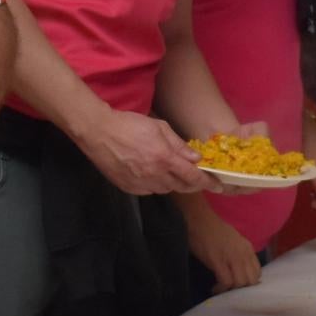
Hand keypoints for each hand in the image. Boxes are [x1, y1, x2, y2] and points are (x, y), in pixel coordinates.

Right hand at [75, 108, 203, 195]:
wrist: (98, 132)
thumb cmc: (129, 124)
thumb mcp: (159, 127)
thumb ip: (179, 145)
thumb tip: (196, 157)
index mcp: (164, 159)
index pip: (192, 177)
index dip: (207, 182)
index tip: (217, 185)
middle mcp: (154, 175)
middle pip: (181, 187)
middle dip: (193, 184)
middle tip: (199, 179)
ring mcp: (141, 184)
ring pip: (166, 190)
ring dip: (174, 183)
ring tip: (173, 173)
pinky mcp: (129, 188)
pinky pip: (150, 191)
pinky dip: (157, 185)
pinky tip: (154, 174)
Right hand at [182, 195, 262, 289]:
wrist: (199, 220)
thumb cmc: (213, 229)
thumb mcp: (234, 239)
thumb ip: (240, 253)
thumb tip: (240, 269)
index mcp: (247, 248)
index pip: (257, 272)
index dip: (249, 282)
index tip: (239, 285)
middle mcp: (243, 254)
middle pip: (251, 280)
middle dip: (241, 288)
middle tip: (230, 289)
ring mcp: (232, 258)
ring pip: (240, 283)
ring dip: (231, 289)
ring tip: (221, 289)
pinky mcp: (218, 261)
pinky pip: (226, 282)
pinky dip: (221, 288)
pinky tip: (214, 288)